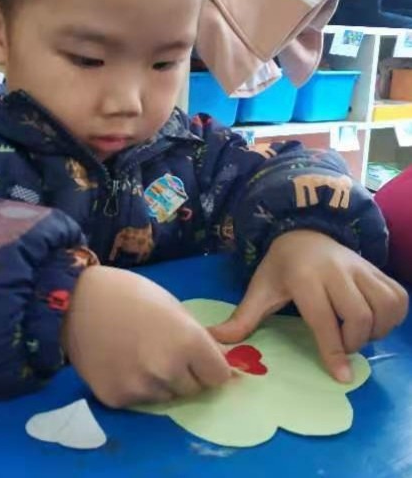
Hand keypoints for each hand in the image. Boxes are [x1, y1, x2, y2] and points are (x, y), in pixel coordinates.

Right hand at [61, 265, 231, 407]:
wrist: (74, 300)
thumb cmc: (128, 294)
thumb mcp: (172, 306)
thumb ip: (199, 338)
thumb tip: (224, 365)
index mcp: (188, 341)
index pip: (219, 376)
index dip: (210, 366)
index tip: (198, 358)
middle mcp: (168, 370)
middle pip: (194, 389)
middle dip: (186, 374)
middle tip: (162, 351)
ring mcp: (141, 387)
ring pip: (167, 396)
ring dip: (161, 382)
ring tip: (138, 355)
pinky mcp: (117, 399)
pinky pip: (140, 401)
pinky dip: (135, 387)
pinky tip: (119, 364)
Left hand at [210, 230, 408, 382]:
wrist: (302, 232)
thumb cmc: (279, 267)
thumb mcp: (259, 289)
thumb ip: (242, 318)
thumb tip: (215, 341)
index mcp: (304, 277)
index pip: (323, 318)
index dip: (332, 349)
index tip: (341, 376)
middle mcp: (336, 270)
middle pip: (359, 315)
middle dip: (352, 341)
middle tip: (339, 346)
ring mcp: (360, 267)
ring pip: (383, 307)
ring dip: (375, 330)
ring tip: (356, 334)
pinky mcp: (377, 269)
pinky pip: (397, 297)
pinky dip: (391, 317)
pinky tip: (373, 322)